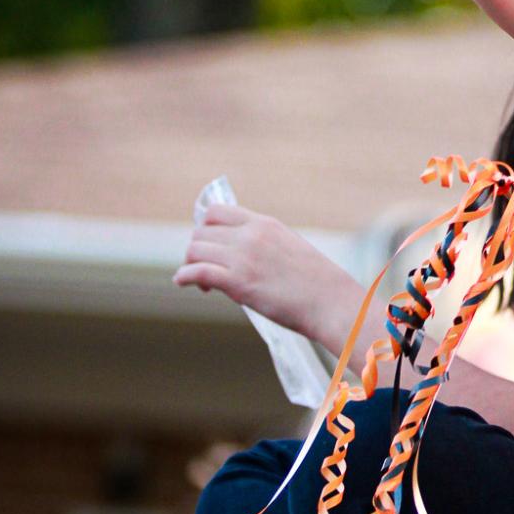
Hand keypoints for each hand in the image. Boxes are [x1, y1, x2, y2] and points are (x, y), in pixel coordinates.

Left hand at [174, 205, 356, 350]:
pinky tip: (183, 283)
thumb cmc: (316, 281)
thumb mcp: (289, 246)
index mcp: (264, 223)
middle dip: (198, 250)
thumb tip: (240, 254)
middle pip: (201, 232)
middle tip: (205, 269)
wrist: (330, 301)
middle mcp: (250, 235)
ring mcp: (244, 258)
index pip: (216, 212)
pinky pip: (197, 272)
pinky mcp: (238, 282)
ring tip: (202, 283)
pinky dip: (184, 277)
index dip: (205, 228)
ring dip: (190, 264)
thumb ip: (263, 243)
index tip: (210, 246)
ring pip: (194, 250)